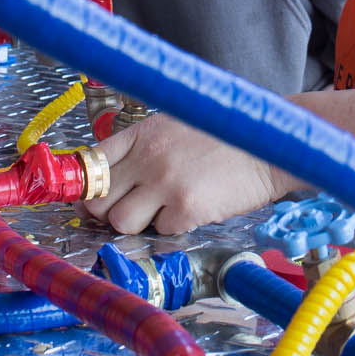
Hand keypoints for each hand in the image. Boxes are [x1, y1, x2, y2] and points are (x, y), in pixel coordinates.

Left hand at [77, 115, 299, 235]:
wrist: (269, 144)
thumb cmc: (223, 136)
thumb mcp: (175, 126)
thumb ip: (141, 148)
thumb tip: (106, 180)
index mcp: (142, 134)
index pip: (90, 164)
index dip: (85, 186)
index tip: (89, 197)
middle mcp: (148, 157)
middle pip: (96, 199)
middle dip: (107, 210)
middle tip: (129, 208)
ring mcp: (165, 183)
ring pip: (120, 222)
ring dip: (137, 222)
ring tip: (162, 209)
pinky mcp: (186, 208)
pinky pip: (160, 230)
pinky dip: (173, 225)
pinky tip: (193, 207)